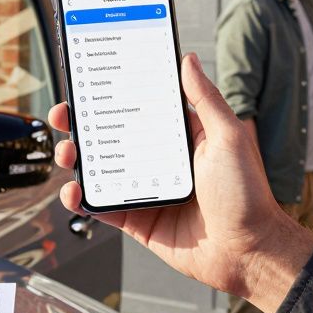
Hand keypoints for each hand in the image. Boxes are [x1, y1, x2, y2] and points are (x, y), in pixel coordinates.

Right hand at [48, 53, 312, 312]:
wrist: (248, 251)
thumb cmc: (247, 195)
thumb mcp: (228, 136)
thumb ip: (204, 99)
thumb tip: (187, 60)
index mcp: (180, 136)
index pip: (140, 107)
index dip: (113, 94)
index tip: (90, 79)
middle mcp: (160, 160)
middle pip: (111, 135)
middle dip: (82, 123)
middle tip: (65, 115)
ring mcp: (146, 190)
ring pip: (100, 169)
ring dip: (76, 158)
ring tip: (66, 153)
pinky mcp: (137, 220)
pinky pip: (102, 207)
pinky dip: (82, 199)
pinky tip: (74, 191)